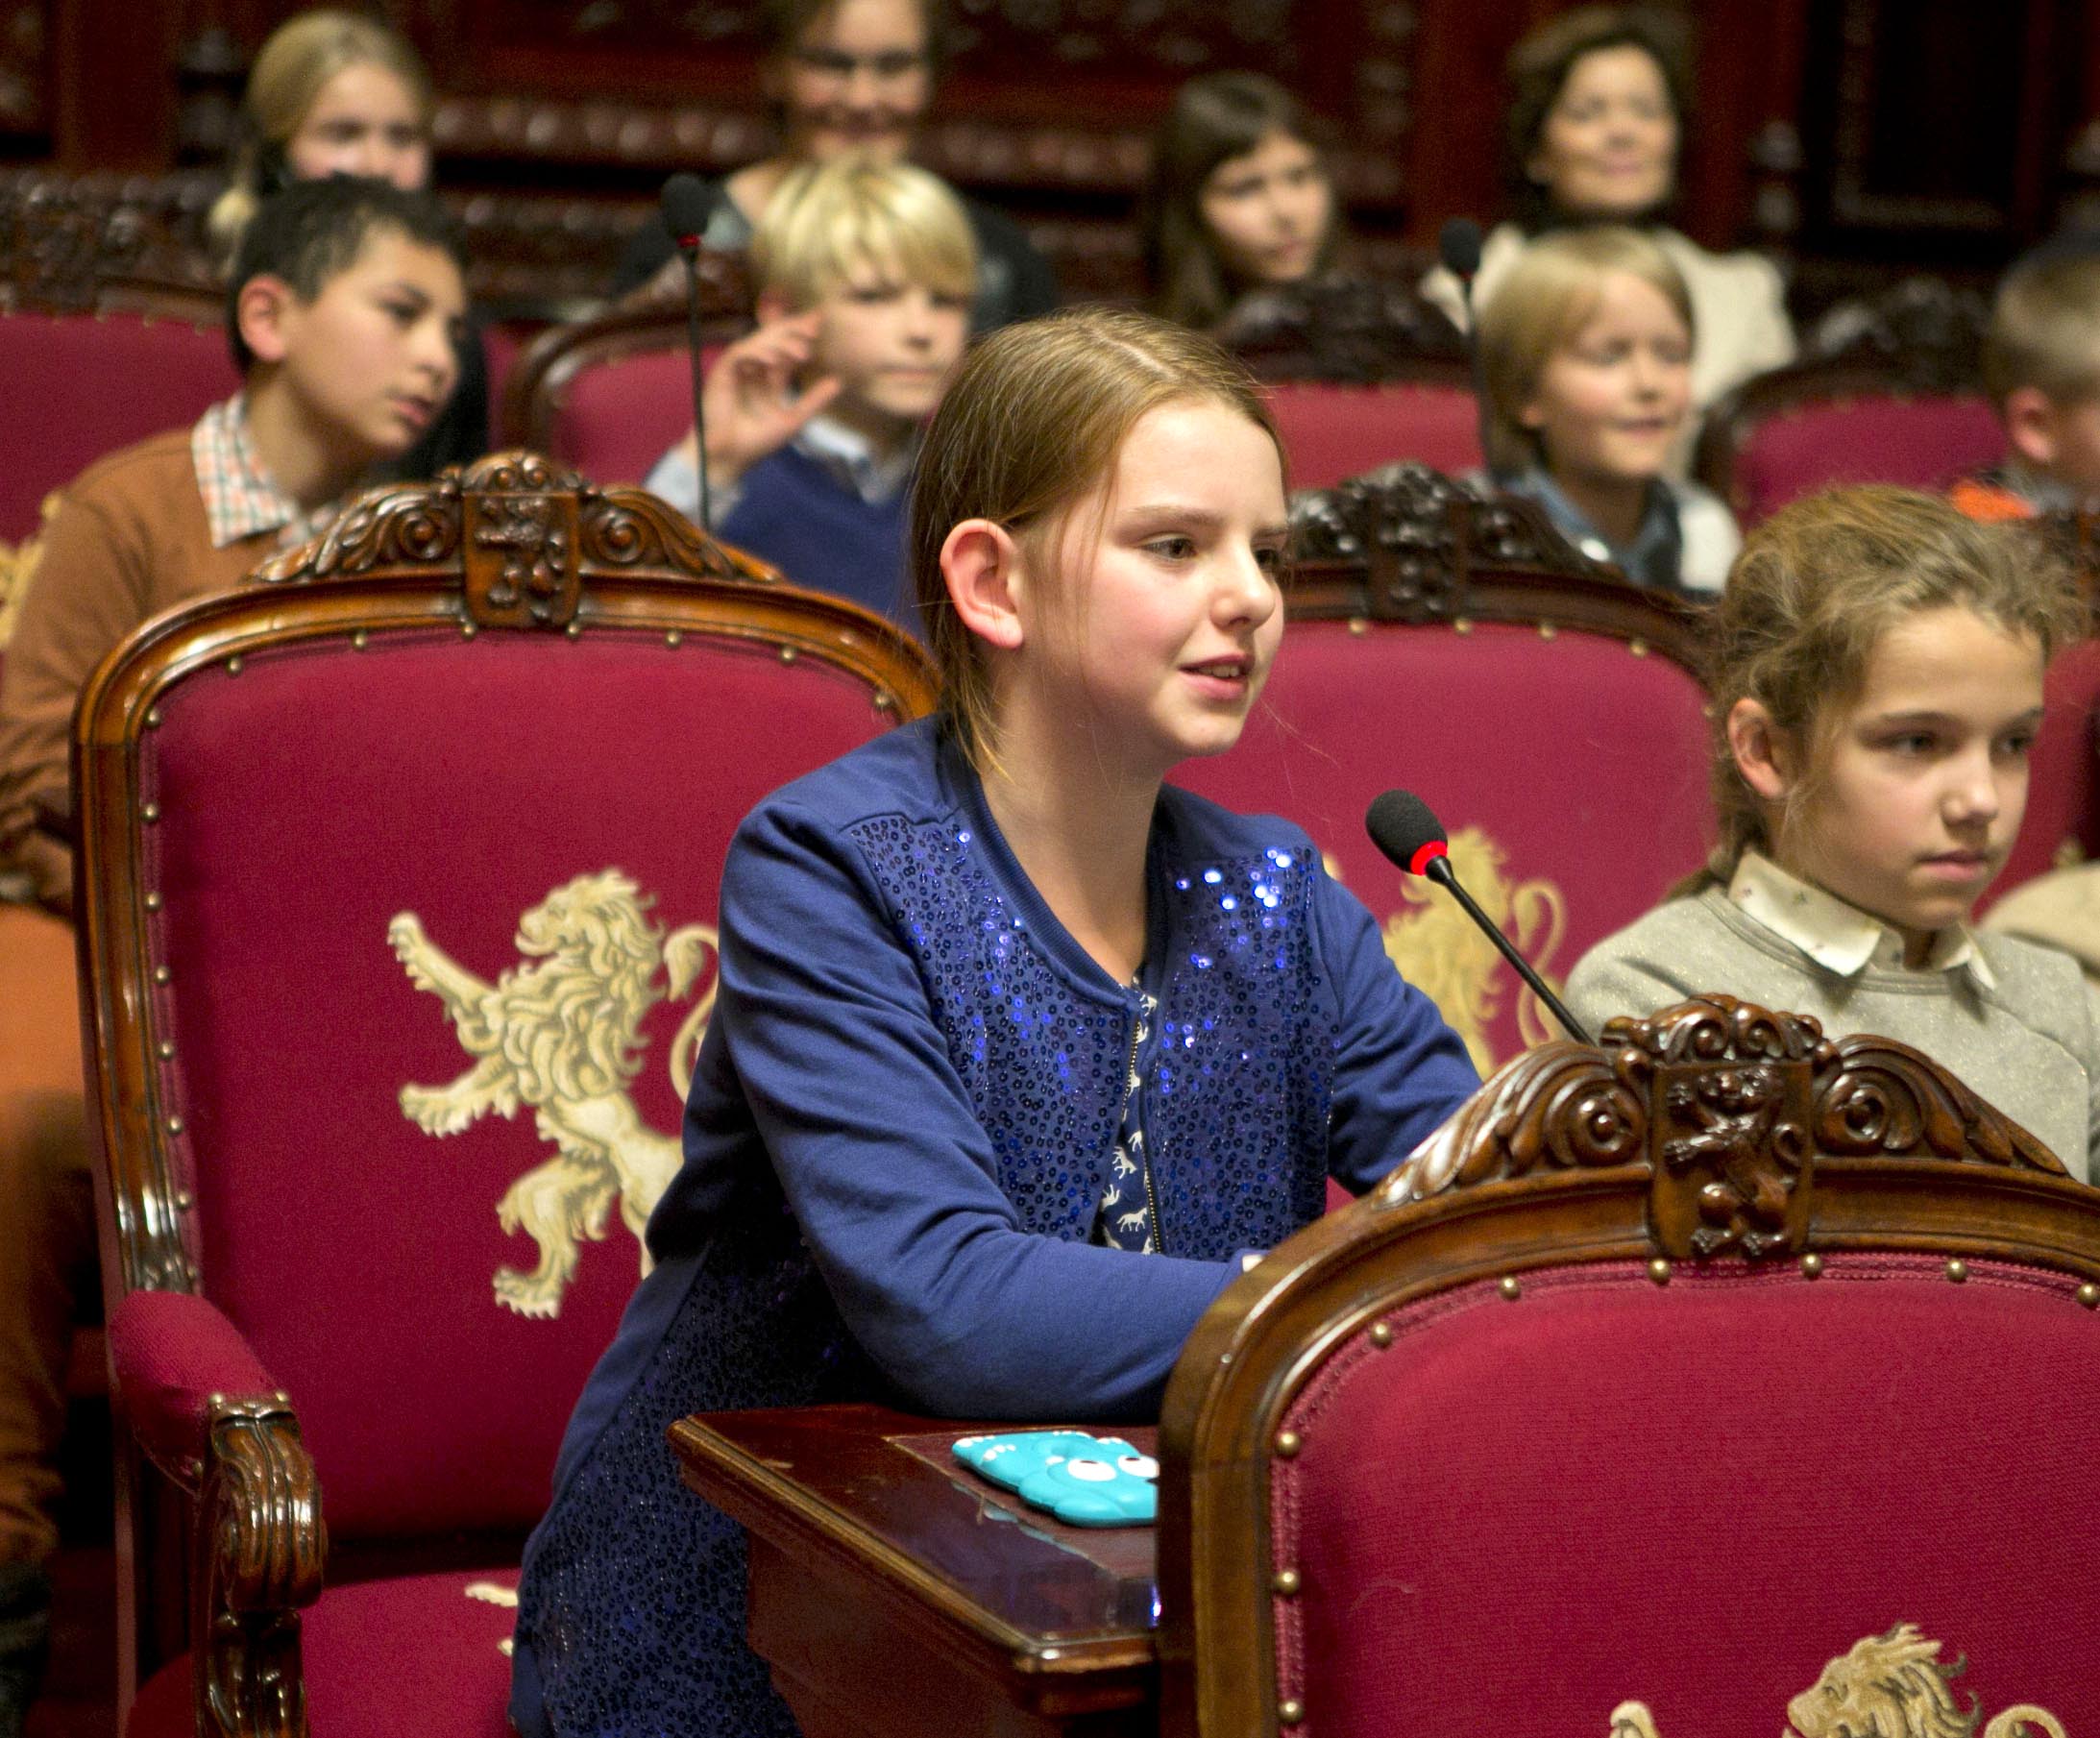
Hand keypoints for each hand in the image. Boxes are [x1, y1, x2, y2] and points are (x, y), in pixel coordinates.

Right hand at [692, 311, 843, 496]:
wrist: (732, 457)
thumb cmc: (757, 441)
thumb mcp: (794, 419)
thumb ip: (814, 400)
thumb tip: (839, 382)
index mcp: (769, 376)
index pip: (788, 349)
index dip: (803, 335)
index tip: (823, 325)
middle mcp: (754, 368)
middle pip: (774, 339)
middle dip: (794, 329)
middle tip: (816, 325)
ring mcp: (738, 368)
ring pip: (759, 342)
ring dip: (781, 343)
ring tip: (803, 352)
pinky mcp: (723, 372)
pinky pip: (740, 354)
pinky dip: (757, 354)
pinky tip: (774, 361)